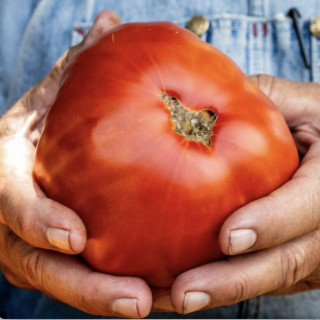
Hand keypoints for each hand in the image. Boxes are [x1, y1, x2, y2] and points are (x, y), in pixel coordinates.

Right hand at [0, 11, 151, 317]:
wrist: (13, 156)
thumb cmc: (31, 128)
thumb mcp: (47, 96)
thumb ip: (74, 69)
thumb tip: (109, 24)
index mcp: (5, 175)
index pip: (10, 201)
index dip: (38, 220)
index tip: (76, 237)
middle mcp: (13, 221)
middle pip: (41, 265)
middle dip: (87, 288)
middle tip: (138, 301)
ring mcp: (30, 247)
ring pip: (65, 284)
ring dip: (108, 298)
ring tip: (157, 304)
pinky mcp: (52, 260)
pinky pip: (84, 279)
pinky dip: (115, 287)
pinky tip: (155, 289)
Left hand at [153, 75, 319, 313]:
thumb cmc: (318, 120)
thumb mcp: (298, 102)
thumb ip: (260, 101)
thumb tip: (199, 99)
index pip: (311, 204)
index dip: (272, 223)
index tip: (227, 237)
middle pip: (289, 261)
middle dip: (235, 281)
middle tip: (183, 294)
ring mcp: (318, 248)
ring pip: (273, 279)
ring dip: (222, 293)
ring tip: (168, 298)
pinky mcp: (301, 259)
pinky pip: (263, 278)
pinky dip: (225, 286)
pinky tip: (186, 284)